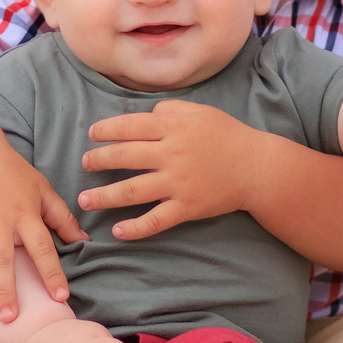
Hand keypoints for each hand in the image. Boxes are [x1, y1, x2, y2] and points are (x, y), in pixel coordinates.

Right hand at [0, 137, 86, 332]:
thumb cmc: (11, 172)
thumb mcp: (41, 188)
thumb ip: (61, 216)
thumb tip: (85, 241)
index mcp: (23, 213)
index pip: (41, 246)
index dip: (52, 272)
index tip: (61, 297)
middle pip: (0, 260)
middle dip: (4, 291)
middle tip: (10, 320)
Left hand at [76, 101, 273, 240]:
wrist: (257, 167)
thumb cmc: (227, 135)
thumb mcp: (199, 112)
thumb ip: (169, 111)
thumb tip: (144, 116)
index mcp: (173, 128)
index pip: (129, 127)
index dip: (106, 130)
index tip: (92, 135)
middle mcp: (171, 154)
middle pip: (124, 157)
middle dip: (98, 161)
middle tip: (84, 164)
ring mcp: (178, 183)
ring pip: (132, 191)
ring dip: (104, 196)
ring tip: (85, 200)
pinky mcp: (187, 207)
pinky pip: (156, 220)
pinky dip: (136, 228)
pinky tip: (118, 231)